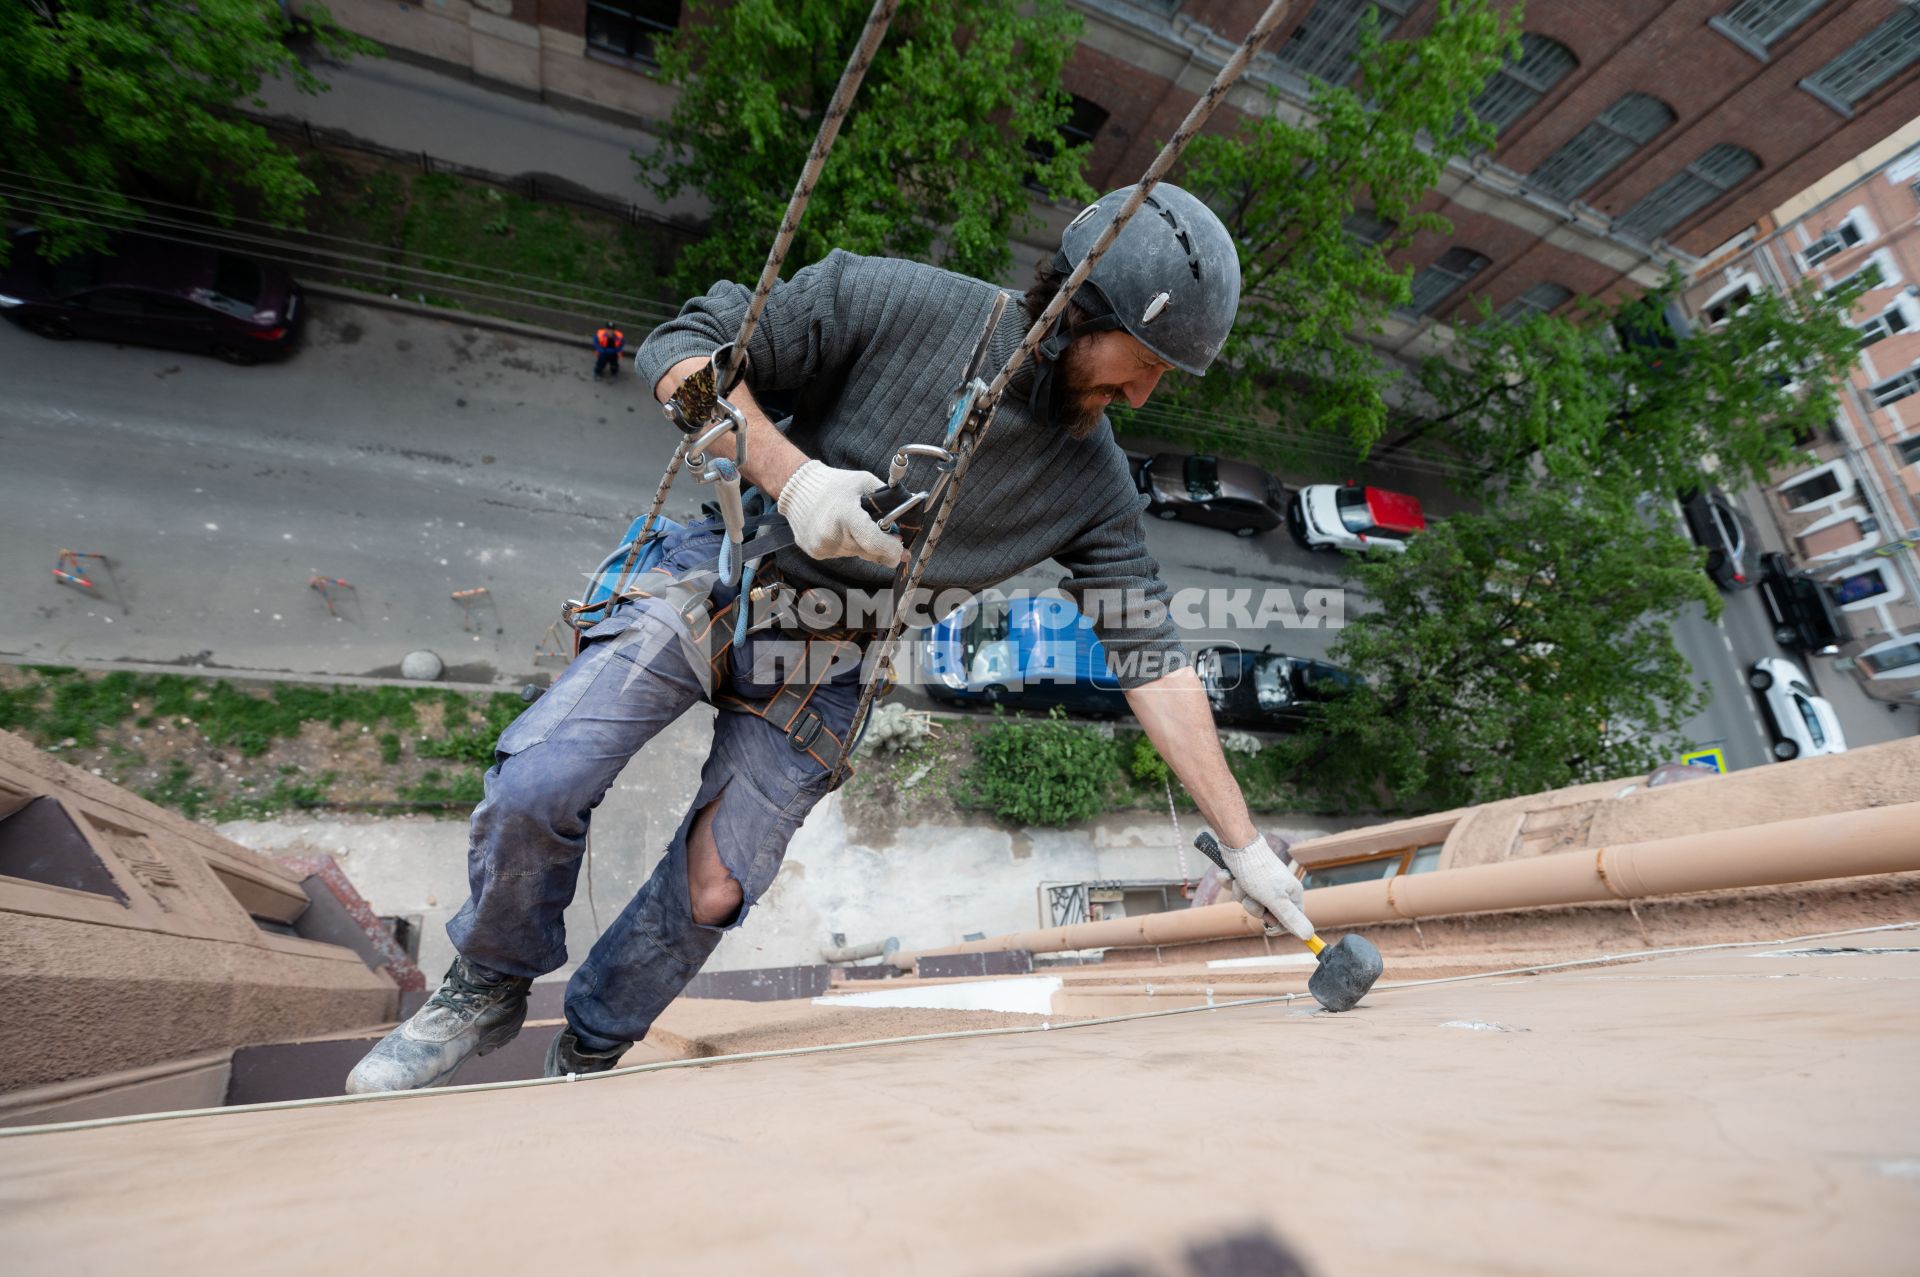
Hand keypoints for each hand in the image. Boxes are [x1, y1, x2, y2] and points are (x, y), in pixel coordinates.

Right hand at [776, 460, 905, 567]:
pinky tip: (839, 529)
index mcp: (846, 515)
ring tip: (854, 525)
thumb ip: (889, 500)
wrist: (798, 488)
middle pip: (868, 552)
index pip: (874, 543)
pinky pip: (842, 554)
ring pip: (856, 554)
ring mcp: (822, 546)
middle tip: (889, 538)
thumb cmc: (835, 483)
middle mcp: (831, 534)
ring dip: (862, 544)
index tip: (901, 550)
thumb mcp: (865, 482)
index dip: (892, 550)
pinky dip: (847, 545)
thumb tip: (911, 516)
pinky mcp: (815, 552)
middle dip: (882, 547)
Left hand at [1221, 834, 1312, 941]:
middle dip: (1253, 906)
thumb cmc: (1258, 872)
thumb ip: (1291, 918)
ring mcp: (1262, 883)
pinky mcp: (1247, 877)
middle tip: (1252, 894)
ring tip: (1240, 880)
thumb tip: (1308, 935)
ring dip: (1240, 893)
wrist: (1237, 845)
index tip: (1266, 926)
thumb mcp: (1275, 900)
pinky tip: (1231, 874)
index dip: (1276, 926)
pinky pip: (1239, 890)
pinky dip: (1232, 884)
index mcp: (1292, 894)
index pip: (1290, 921)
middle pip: (1265, 913)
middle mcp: (1279, 889)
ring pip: (1249, 902)